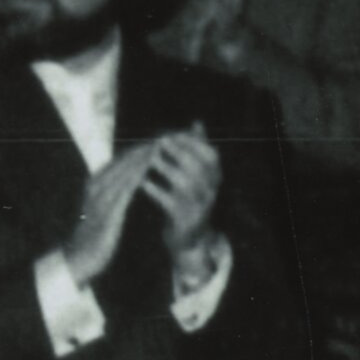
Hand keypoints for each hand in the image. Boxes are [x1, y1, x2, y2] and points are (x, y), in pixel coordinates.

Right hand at [59, 143, 163, 287]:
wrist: (78, 258)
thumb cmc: (96, 235)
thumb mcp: (106, 209)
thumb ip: (117, 193)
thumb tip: (133, 180)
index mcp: (97, 182)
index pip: (123, 159)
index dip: (143, 147)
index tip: (164, 138)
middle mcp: (97, 184)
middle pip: (125, 159)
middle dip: (147, 145)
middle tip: (169, 133)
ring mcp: (100, 196)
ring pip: (124, 168)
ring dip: (144, 154)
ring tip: (164, 142)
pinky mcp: (106, 210)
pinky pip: (123, 187)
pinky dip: (137, 173)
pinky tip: (150, 165)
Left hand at [129, 126, 220, 247]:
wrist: (190, 237)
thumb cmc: (190, 198)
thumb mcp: (198, 174)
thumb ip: (198, 148)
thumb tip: (198, 122)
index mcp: (216, 178)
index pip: (211, 156)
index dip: (194, 143)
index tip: (173, 133)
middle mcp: (212, 192)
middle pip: (199, 168)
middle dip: (179, 152)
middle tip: (160, 141)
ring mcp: (200, 207)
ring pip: (186, 184)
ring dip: (167, 168)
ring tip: (151, 158)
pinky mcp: (186, 221)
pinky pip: (171, 203)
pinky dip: (157, 192)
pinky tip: (144, 183)